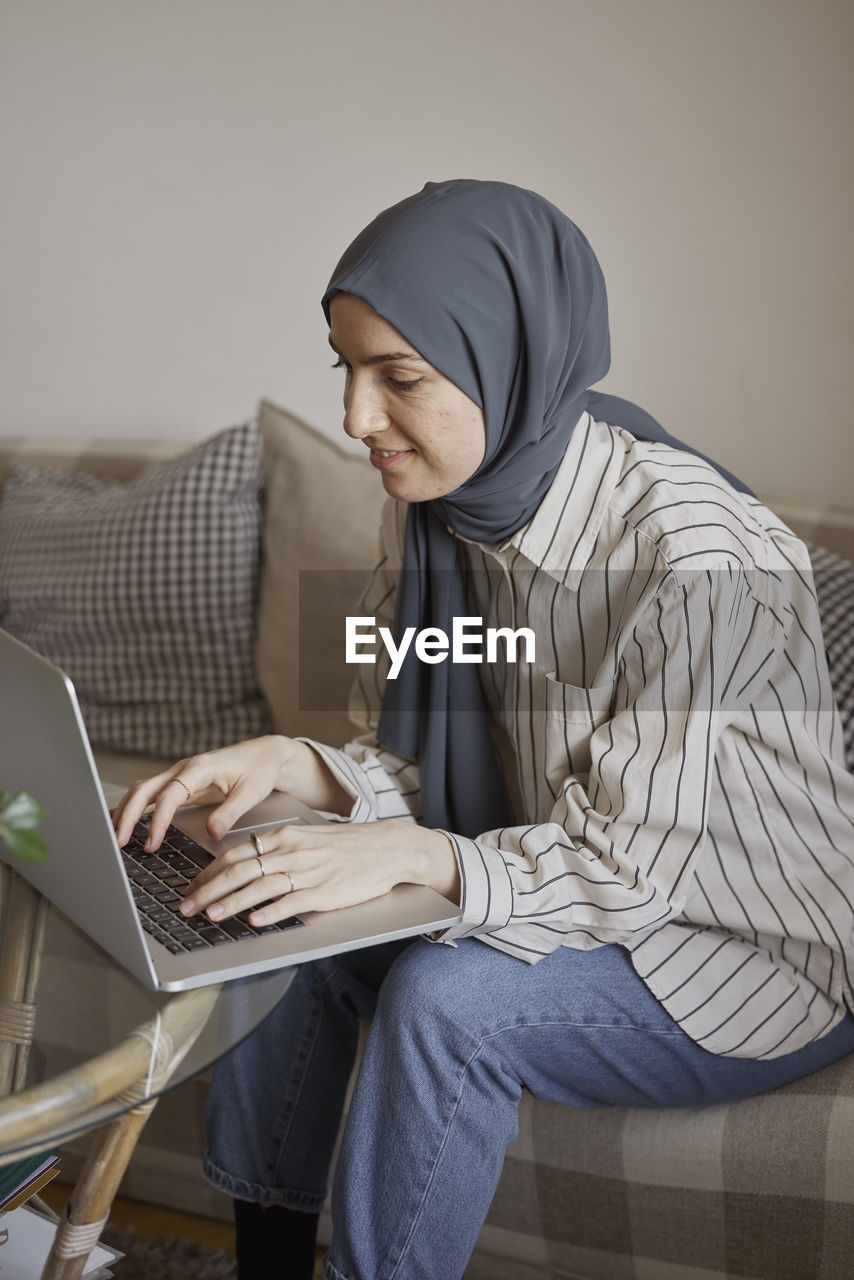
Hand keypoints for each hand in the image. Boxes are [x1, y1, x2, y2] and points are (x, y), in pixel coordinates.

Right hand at [111, 735, 326, 850]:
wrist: (265, 754)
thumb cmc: (259, 769)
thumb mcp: (251, 792)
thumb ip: (230, 813)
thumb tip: (212, 833)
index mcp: (199, 768)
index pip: (169, 795)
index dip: (157, 820)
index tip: (151, 842)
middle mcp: (184, 769)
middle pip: (144, 789)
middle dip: (127, 815)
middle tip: (117, 842)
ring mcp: (179, 775)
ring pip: (143, 790)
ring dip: (126, 812)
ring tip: (115, 838)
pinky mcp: (180, 784)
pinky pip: (152, 795)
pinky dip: (136, 808)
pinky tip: (124, 824)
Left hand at [179, 819, 460, 926]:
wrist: (387, 848)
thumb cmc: (346, 846)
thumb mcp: (306, 839)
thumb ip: (276, 850)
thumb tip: (244, 865)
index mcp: (283, 836)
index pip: (235, 854)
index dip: (207, 873)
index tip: (189, 888)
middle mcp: (291, 852)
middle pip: (239, 870)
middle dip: (207, 890)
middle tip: (186, 907)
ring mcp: (307, 872)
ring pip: (259, 886)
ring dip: (231, 903)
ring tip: (210, 916)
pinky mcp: (323, 892)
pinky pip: (291, 902)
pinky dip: (270, 912)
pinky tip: (253, 922)